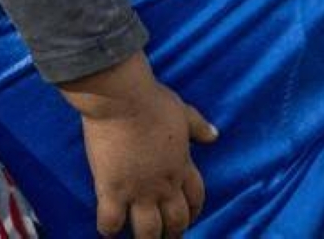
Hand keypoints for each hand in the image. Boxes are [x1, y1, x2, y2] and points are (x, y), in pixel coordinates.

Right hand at [60, 54, 215, 237]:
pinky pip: (112, 221)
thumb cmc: (151, 101)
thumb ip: (198, 127)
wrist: (121, 99)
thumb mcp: (182, 112)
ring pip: (148, 231)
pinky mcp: (112, 190)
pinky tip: (109, 232)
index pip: (196, 197)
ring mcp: (138, 190)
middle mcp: (164, 184)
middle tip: (167, 236)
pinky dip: (109, 230)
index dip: (194, 210)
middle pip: (176, 221)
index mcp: (182, 165)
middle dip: (174, 232)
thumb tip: (214, 135)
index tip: (189, 216)